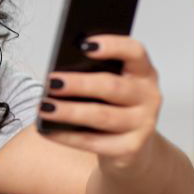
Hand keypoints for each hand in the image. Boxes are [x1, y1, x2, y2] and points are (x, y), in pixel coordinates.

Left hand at [39, 34, 162, 172]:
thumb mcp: (109, 87)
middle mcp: (148, 96)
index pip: (134, 52)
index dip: (112, 45)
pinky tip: (47, 130)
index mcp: (143, 72)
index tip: (84, 44)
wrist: (133, 148)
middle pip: (112, 87)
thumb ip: (92, 74)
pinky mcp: (130, 149)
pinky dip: (66, 136)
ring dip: (69, 112)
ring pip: (101, 116)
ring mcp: (143, 124)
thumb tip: (58, 75)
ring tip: (44, 107)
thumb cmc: (113, 106)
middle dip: (79, 84)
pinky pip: (93, 142)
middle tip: (52, 82)